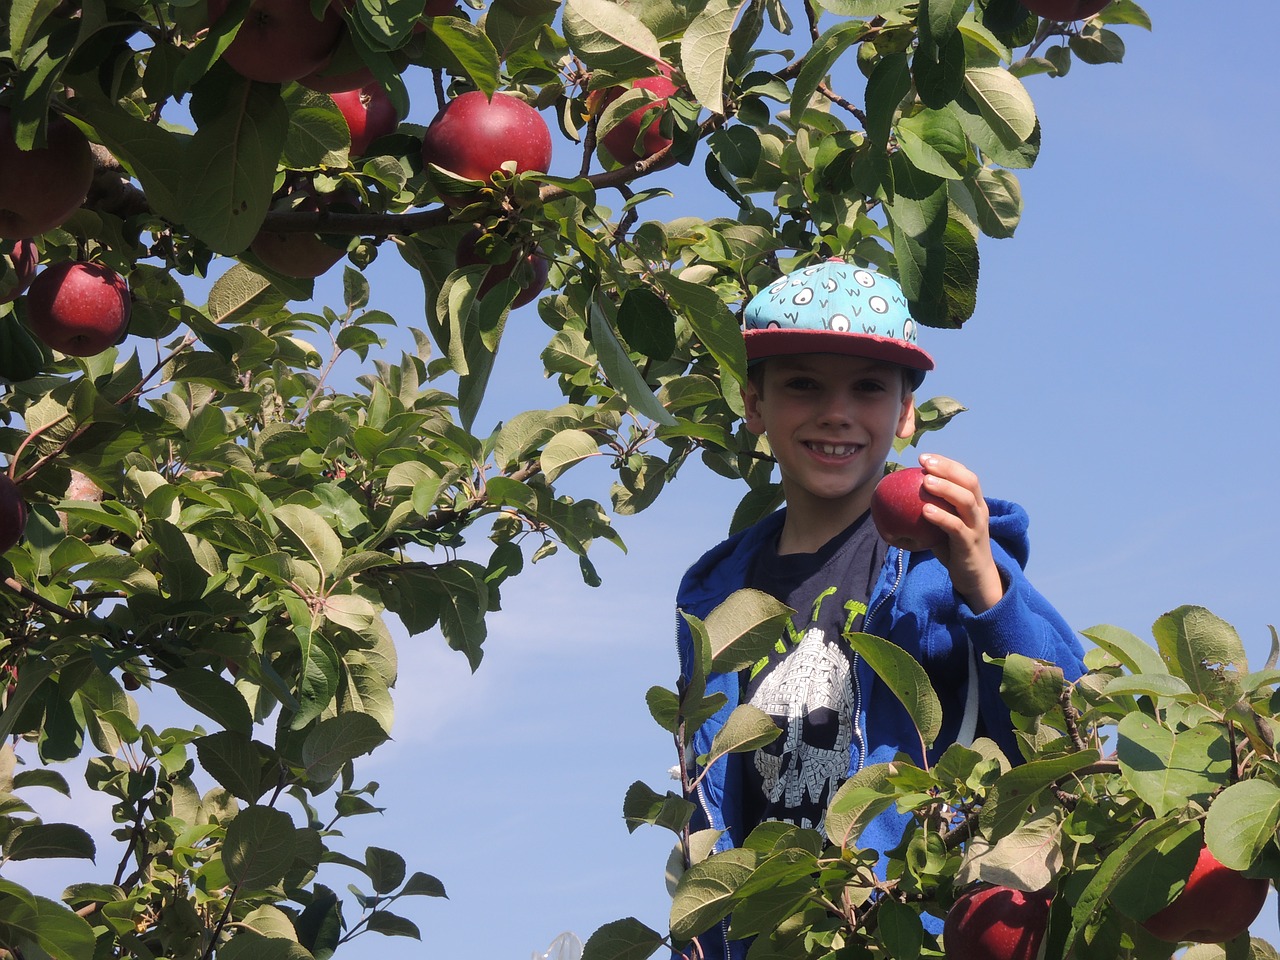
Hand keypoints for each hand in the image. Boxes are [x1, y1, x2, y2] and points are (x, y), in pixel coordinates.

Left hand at [917, 453, 1003, 612]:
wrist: (975, 578)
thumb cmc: (955, 549)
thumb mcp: (943, 527)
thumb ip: (930, 512)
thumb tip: (896, 501)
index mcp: (975, 504)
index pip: (965, 476)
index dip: (947, 464)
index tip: (925, 457)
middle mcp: (980, 512)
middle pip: (969, 482)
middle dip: (947, 469)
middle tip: (924, 463)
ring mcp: (977, 527)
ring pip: (966, 501)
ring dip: (945, 489)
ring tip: (925, 481)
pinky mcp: (970, 544)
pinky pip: (956, 527)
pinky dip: (941, 517)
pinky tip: (925, 510)